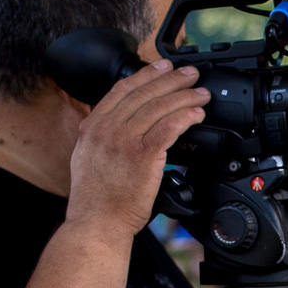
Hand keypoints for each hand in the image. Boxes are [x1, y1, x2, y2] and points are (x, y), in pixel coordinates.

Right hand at [66, 60, 209, 237]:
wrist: (97, 222)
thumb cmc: (95, 198)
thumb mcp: (86, 157)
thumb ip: (101, 136)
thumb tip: (121, 123)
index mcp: (92, 127)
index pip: (122, 90)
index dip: (146, 74)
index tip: (162, 66)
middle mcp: (106, 129)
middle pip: (144, 94)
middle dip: (171, 79)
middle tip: (190, 74)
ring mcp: (124, 141)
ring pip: (159, 107)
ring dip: (184, 96)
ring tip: (201, 93)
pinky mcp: (143, 155)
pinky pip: (169, 127)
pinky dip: (185, 116)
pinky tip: (197, 114)